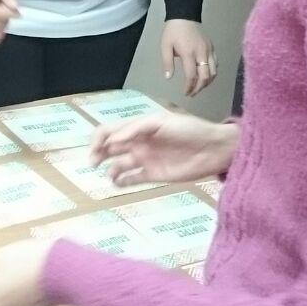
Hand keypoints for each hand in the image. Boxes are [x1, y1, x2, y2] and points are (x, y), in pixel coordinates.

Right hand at [89, 111, 239, 186]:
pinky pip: (132, 179)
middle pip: (109, 148)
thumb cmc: (189, 129)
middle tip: (92, 163)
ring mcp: (144, 159)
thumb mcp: (162, 121)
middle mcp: (137, 143)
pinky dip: (121, 182)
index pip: (109, 131)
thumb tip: (113, 139)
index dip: (98, 139)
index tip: (95, 150)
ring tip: (110, 176)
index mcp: (137, 127)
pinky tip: (117, 183)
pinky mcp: (153, 175)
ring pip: (118, 165)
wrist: (213, 149)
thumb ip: (136, 129)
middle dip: (97, 154)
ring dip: (109, 170)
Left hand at [160, 20, 216, 96]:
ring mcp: (209, 51)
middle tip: (192, 93)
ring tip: (198, 87)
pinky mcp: (213, 48)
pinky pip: (216, 64)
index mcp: (188, 53)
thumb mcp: (165, 46)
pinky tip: (205, 76)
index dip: (189, 87)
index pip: (192, 75)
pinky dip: (212, 73)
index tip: (185, 93)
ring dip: (207, 82)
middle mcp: (202, 53)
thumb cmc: (173, 32)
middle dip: (199, 88)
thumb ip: (167, 62)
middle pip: (206, 76)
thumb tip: (168, 78)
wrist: (185, 16)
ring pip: (214, 72)